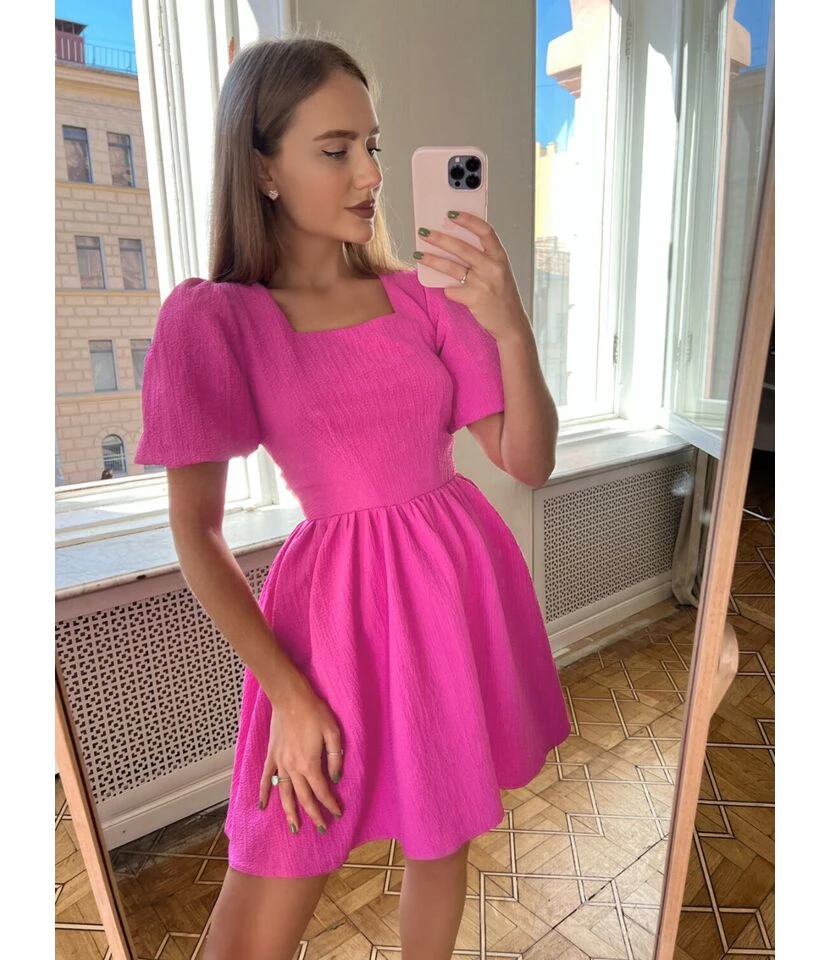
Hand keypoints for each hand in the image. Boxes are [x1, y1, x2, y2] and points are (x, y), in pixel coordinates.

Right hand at [258, 675, 343, 833]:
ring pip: (283, 794)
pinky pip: (265, 779)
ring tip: (294, 828)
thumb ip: (335, 757)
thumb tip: (335, 778)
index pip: (321, 791)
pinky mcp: (271, 756)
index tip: (337, 813)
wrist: (290, 698)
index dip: (330, 804)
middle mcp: (292, 768)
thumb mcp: (333, 732)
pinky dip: (263, 793)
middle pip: (303, 797)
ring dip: (289, 812)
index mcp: (309, 764)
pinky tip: (263, 806)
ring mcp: (279, 763)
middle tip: (321, 828)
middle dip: (313, 814)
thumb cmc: (314, 712)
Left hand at [415, 211, 528, 340]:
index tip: (451, 214)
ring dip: (432, 260)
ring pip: (452, 268)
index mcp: (500, 257)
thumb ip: (482, 258)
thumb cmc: (502, 295)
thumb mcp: (498, 272)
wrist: (510, 323)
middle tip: (424, 233)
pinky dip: (448, 290)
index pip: (485, 231)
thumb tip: (453, 243)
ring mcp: (483, 283)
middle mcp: (493, 267)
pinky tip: (448, 290)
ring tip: (418, 255)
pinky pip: (452, 290)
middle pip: (462, 247)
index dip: (468, 220)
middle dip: (440, 238)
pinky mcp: (474, 299)